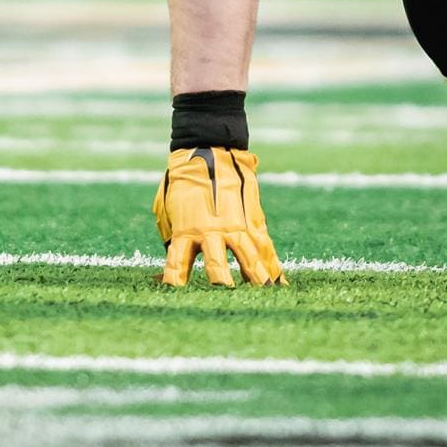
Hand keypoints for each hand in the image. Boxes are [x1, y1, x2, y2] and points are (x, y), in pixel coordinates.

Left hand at [153, 146, 285, 286]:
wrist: (207, 148)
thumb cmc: (181, 181)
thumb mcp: (167, 208)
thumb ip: (171, 235)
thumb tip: (167, 264)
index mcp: (185, 230)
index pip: (177, 263)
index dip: (175, 281)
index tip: (175, 298)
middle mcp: (211, 231)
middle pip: (216, 264)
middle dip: (220, 284)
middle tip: (224, 298)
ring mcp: (234, 226)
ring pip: (247, 257)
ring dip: (254, 278)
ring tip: (262, 294)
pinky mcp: (251, 220)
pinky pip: (263, 247)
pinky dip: (271, 266)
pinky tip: (279, 283)